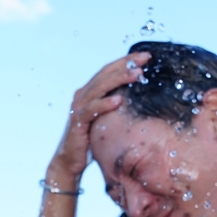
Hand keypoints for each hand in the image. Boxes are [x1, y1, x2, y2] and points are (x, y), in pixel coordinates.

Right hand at [46, 52, 150, 188]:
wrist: (70, 160)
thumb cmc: (90, 139)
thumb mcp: (106, 119)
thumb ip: (115, 106)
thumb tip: (138, 99)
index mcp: (90, 91)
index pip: (110, 71)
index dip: (127, 62)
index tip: (145, 56)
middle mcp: (83, 94)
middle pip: (106, 73)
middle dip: (126, 64)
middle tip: (144, 59)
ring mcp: (79, 106)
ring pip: (100, 87)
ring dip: (119, 79)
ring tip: (136, 75)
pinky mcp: (78, 121)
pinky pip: (92, 110)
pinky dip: (104, 104)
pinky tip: (118, 101)